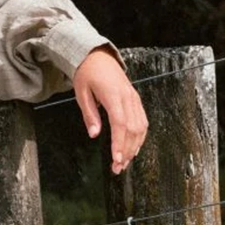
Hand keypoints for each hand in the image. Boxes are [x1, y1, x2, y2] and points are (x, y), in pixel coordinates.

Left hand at [72, 47, 147, 174]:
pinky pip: (143, 121)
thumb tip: (94, 134)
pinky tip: (134, 149)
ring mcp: (134, 98)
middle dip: (127, 151)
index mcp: (113, 95)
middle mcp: (127, 97)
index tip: (116, 159)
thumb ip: (90, 114)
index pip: (120, 123)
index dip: (119, 143)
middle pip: (132, 129)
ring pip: (140, 127)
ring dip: (134, 147)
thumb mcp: (81, 93)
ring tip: (124, 162)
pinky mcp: (136, 100)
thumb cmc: (87, 74)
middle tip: (118, 168)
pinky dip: (140, 137)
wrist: (98, 56)